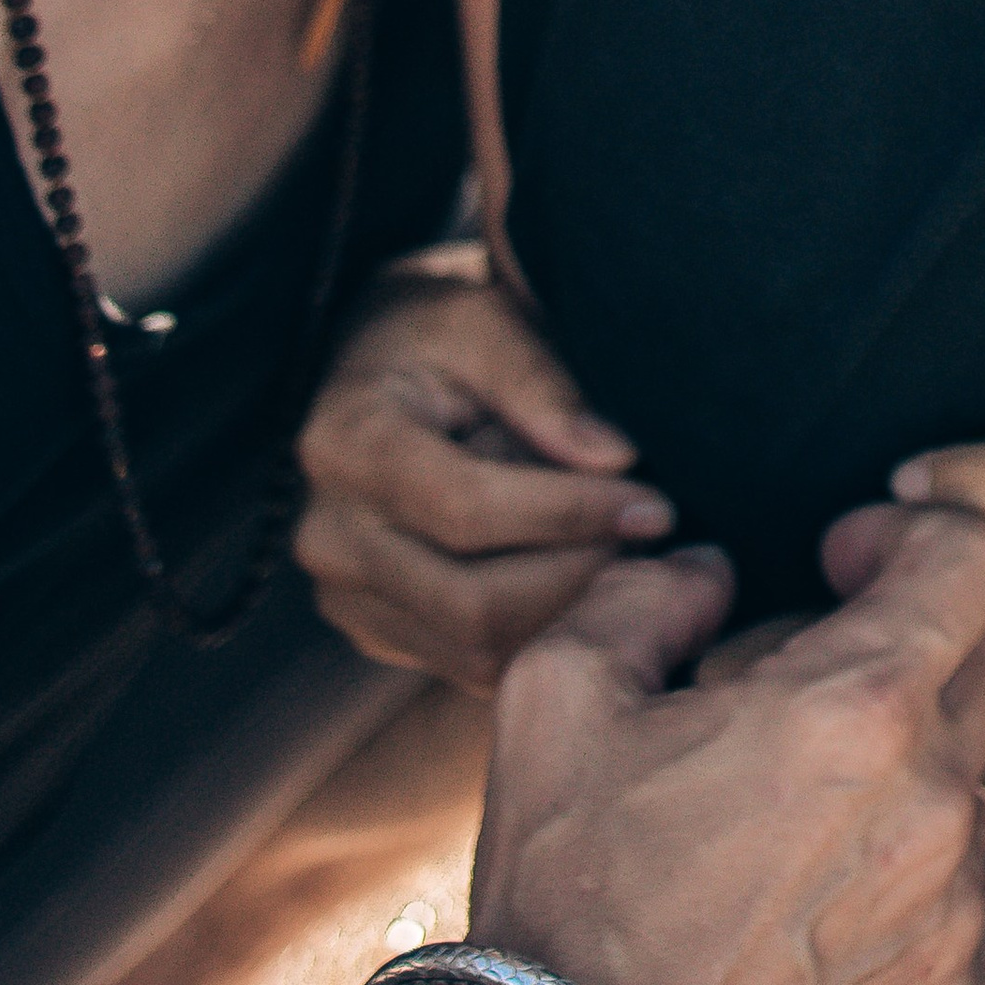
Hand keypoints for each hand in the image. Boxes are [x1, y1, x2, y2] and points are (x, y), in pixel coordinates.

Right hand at [297, 253, 672, 686]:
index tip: (655, 506)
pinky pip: (469, 664)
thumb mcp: (485, 320)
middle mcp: (329, 533)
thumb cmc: (439, 335)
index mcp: (347, 443)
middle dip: (578, 577)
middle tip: (654, 544)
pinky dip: (540, 636)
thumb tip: (615, 460)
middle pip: (472, 601)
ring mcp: (345, 594)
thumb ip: (543, 384)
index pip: (468, 507)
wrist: (374, 372)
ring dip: (567, 614)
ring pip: (476, 649)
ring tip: (627, 559)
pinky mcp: (374, 630)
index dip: (571, 514)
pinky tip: (585, 584)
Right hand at [428, 505, 984, 984]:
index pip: (973, 558)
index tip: (842, 565)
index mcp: (859, 706)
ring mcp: (954, 908)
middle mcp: (936, 801)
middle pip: (983, 661)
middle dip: (903, 644)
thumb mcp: (557, 688)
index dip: (910, 536)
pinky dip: (926, 873)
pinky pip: (983, 891)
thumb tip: (710, 573)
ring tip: (791, 810)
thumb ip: (648, 592)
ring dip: (908, 766)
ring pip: (976, 779)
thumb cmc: (565, 893)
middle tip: (794, 691)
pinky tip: (831, 892)